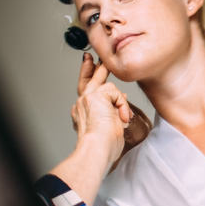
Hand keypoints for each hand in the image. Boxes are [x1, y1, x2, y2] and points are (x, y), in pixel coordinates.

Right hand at [71, 52, 130, 171]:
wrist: (97, 148)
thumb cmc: (104, 145)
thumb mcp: (110, 126)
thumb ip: (113, 111)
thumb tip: (122, 100)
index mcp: (83, 112)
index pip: (86, 92)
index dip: (89, 79)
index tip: (91, 67)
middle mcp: (82, 103)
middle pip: (87, 80)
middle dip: (92, 67)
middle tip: (93, 57)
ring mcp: (87, 98)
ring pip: (103, 82)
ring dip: (119, 97)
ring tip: (122, 115)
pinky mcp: (95, 96)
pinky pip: (116, 92)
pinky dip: (123, 104)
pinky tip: (122, 117)